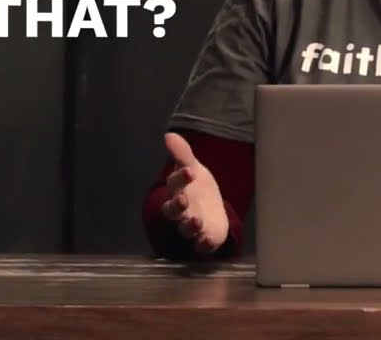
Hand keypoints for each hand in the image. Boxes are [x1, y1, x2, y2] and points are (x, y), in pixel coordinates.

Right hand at [160, 132, 229, 255]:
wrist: (211, 212)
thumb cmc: (197, 188)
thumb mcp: (192, 169)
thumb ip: (182, 154)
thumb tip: (169, 135)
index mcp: (178, 191)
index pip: (174, 185)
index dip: (180, 178)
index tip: (189, 171)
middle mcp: (182, 211)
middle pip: (173, 210)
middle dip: (177, 206)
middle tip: (183, 199)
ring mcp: (192, 227)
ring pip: (185, 229)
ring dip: (190, 225)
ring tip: (196, 220)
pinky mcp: (204, 240)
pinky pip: (201, 246)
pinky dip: (203, 243)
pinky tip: (207, 239)